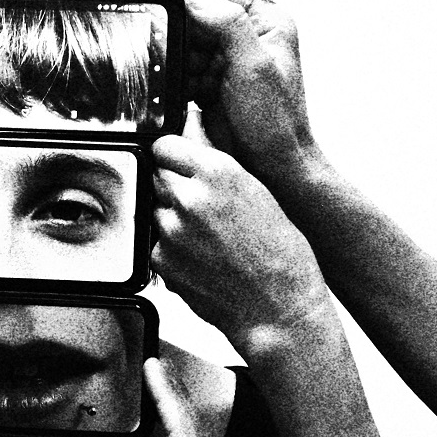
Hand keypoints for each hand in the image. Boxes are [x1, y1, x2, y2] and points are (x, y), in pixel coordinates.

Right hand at [133, 0, 319, 188]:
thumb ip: (229, 26)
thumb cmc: (277, 122)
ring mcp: (229, 55)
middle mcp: (249, 32)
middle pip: (197, 8)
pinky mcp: (213, 78)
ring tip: (153, 60)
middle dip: (169, 18)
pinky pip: (184, 64)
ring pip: (186, 37)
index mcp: (267, 19)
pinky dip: (171, 72)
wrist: (274, 167)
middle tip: (139, 20)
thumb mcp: (255, 68)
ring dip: (169, 49)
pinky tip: (164, 81)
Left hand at [151, 134, 333, 355]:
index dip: (173, 155)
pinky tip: (201, 258)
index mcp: (217, 172)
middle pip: (156, 175)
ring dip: (171, 217)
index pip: (165, 144)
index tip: (179, 163)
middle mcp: (189, 197)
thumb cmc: (281, 253)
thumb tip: (191, 129)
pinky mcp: (161, 261)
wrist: (278, 308)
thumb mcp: (257, 192)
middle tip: (201, 207)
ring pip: (155, 209)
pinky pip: (156, 242)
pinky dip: (172, 248)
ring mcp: (171, 230)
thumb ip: (216, 160)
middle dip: (173, 185)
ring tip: (207, 236)